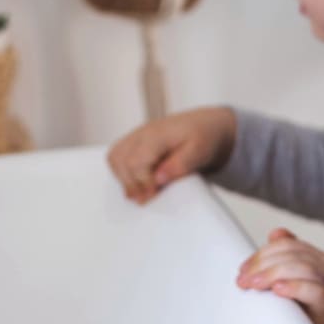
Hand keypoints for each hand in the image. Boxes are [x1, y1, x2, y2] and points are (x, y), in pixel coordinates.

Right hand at [107, 107, 236, 202]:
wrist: (208, 125)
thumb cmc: (205, 137)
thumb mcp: (200, 151)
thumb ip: (180, 165)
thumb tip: (158, 179)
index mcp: (158, 133)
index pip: (137, 161)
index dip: (142, 183)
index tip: (153, 195)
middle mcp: (144, 132)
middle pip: (120, 160)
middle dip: (131, 183)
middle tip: (145, 198)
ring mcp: (138, 135)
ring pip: (115, 157)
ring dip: (123, 177)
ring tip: (140, 191)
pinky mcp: (136, 141)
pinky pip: (118, 155)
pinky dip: (122, 171)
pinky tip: (137, 181)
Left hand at [237, 227, 323, 323]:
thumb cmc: (312, 312)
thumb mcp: (298, 282)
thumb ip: (287, 259)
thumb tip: (275, 234)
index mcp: (317, 257)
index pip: (287, 245)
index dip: (262, 254)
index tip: (243, 270)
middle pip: (292, 254)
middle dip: (263, 264)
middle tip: (243, 279)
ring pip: (302, 268)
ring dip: (273, 274)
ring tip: (254, 284)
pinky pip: (314, 291)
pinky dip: (294, 287)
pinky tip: (278, 290)